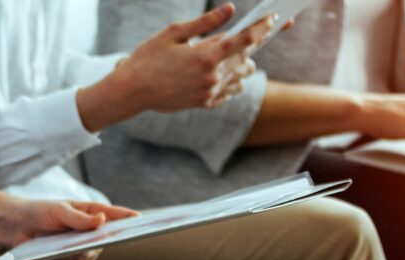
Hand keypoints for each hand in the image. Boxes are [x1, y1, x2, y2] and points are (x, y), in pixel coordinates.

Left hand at [2, 199, 137, 259]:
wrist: (19, 226)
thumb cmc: (42, 212)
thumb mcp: (59, 211)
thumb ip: (79, 218)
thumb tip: (102, 220)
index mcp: (92, 212)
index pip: (115, 215)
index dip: (129, 218)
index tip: (142, 219)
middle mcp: (91, 231)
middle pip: (107, 240)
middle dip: (103, 243)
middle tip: (95, 243)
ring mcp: (81, 246)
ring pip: (90, 256)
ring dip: (79, 254)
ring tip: (62, 248)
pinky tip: (50, 257)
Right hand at [78, 4, 273, 130]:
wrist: (132, 92)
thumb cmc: (148, 58)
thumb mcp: (174, 32)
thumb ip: (206, 23)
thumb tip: (231, 10)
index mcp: (205, 56)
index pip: (244, 40)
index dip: (262, 28)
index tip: (273, 19)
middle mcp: (211, 77)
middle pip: (246, 58)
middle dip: (255, 43)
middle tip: (263, 31)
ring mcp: (208, 93)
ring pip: (241, 77)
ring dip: (244, 64)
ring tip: (239, 54)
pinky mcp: (203, 103)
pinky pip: (229, 92)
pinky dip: (232, 81)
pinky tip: (225, 73)